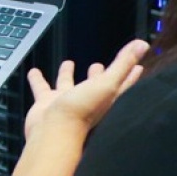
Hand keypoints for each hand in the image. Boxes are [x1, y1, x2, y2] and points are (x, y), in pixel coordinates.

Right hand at [23, 40, 149, 139]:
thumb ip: (123, 63)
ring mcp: (66, 103)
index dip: (130, 73)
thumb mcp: (108, 83)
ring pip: (68, 86)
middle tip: (98, 65)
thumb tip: (142, 44)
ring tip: (68, 63)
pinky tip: (34, 72)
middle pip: (95, 85)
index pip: (122, 83)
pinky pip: (42, 88)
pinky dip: (37, 80)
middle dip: (98, 74)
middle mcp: (87, 101)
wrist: (53, 131)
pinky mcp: (47, 104)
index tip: (137, 65)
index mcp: (105, 97)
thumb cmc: (82, 111)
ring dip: (67, 75)